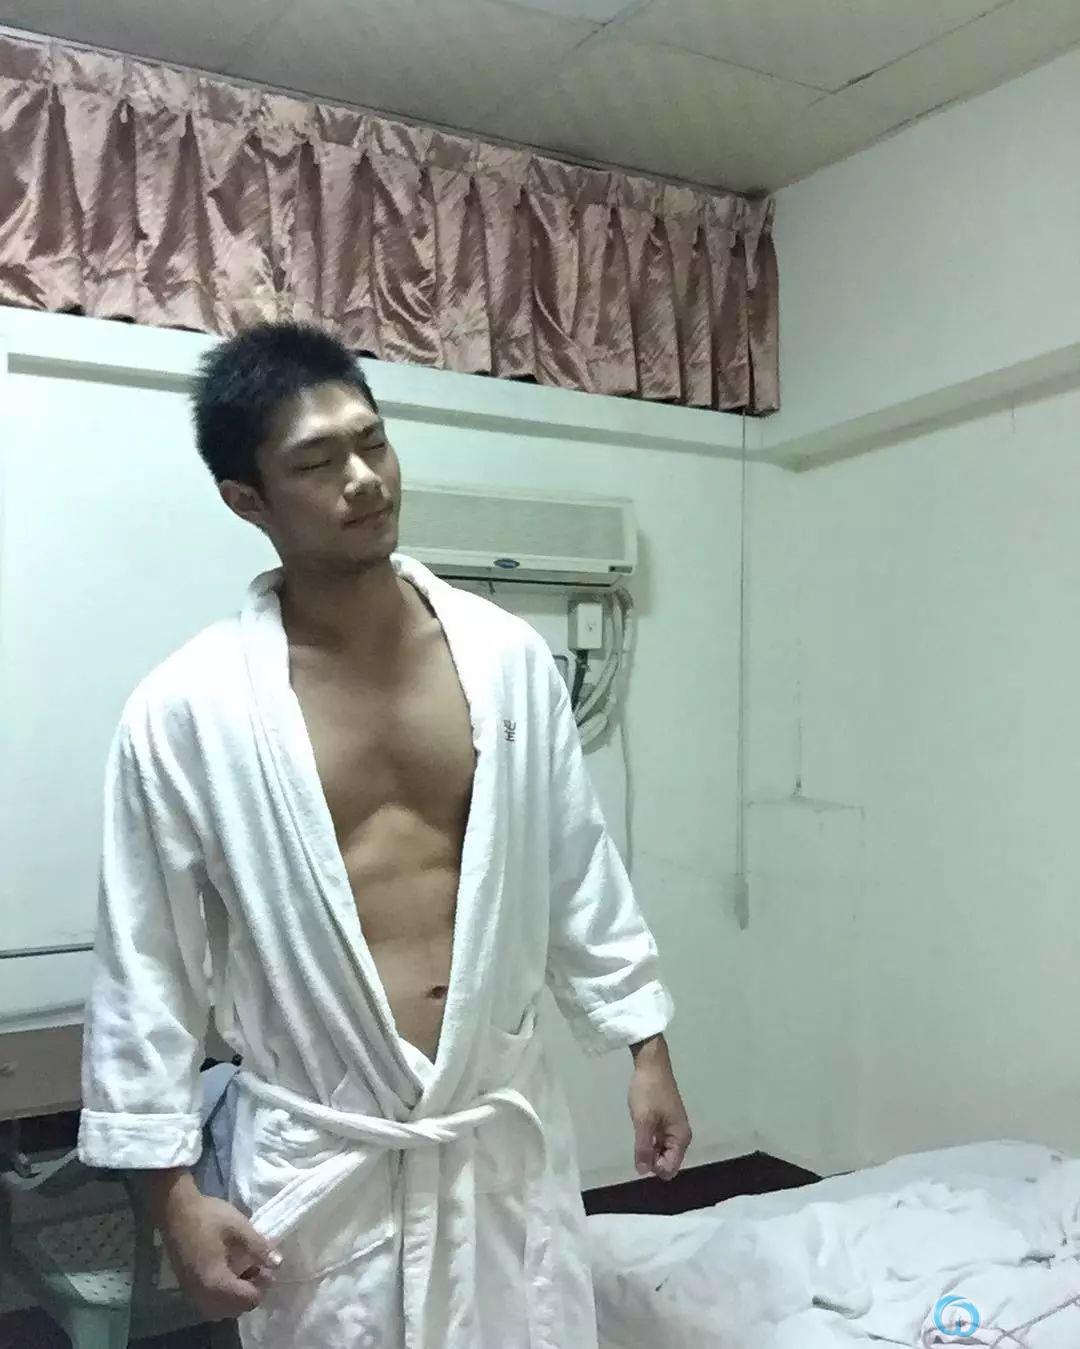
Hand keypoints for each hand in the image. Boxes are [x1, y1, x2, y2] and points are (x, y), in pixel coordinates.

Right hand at [160, 1188, 279, 1320]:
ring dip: (237, 1294)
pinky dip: (223, 1293)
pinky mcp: (187, 1287)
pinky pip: (210, 1302)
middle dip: (251, 1291)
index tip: (266, 1265)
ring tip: (243, 1268)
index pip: (248, 1300)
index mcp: (216, 1284)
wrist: (176, 1211)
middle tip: (257, 1266)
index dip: (263, 1285)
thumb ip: (259, 1248)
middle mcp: (203, 1296)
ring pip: (222, 1308)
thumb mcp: (239, 1228)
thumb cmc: (208, 1217)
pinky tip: (228, 1270)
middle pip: (236, 1309)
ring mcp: (192, 1294)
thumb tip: (278, 1263)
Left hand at [628, 1035, 691, 1180]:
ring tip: (640, 1132)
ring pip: (661, 1152)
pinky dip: (650, 1140)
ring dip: (649, 1149)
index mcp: (681, 1138)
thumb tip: (643, 1172)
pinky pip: (659, 1142)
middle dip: (652, 1159)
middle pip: (667, 1162)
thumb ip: (643, 1148)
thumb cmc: (648, 1092)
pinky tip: (641, 1129)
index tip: (641, 1150)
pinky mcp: (666, 1122)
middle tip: (639, 1140)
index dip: (654, 1166)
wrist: (651, 1064)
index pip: (670, 1168)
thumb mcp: (643, 1121)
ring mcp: (674, 1129)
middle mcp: (681, 1137)